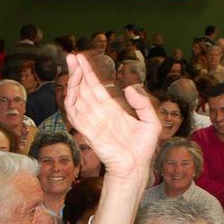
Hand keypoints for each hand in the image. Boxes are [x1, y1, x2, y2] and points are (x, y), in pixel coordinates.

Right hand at [63, 52, 160, 184]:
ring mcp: (93, 122)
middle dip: (77, 72)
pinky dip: (72, 100)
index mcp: (112, 110)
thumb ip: (143, 103)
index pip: (96, 88)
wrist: (136, 167)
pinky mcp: (89, 131)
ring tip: (73, 66)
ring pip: (77, 98)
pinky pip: (75, 114)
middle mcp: (99, 114)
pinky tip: (73, 87)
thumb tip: (129, 88)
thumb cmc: (143, 149)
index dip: (88, 73)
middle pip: (84, 89)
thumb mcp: (151, 121)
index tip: (81, 59)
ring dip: (73, 82)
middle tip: (72, 56)